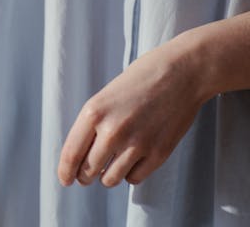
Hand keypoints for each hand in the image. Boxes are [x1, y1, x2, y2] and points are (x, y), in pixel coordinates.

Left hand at [57, 34, 205, 188]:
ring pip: (110, 179)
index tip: (65, 179)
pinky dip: (132, 172)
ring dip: (109, 175)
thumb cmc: (145, 75)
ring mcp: (136, 144)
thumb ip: (95, 122)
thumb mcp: (109, 93)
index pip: (71, 154)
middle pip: (88, 171)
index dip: (65, 172)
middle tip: (89, 172)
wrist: (184, 70)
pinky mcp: (158, 154)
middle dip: (86, 175)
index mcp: (95, 111)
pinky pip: (134, 178)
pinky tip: (136, 156)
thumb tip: (82, 154)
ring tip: (115, 161)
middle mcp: (112, 130)